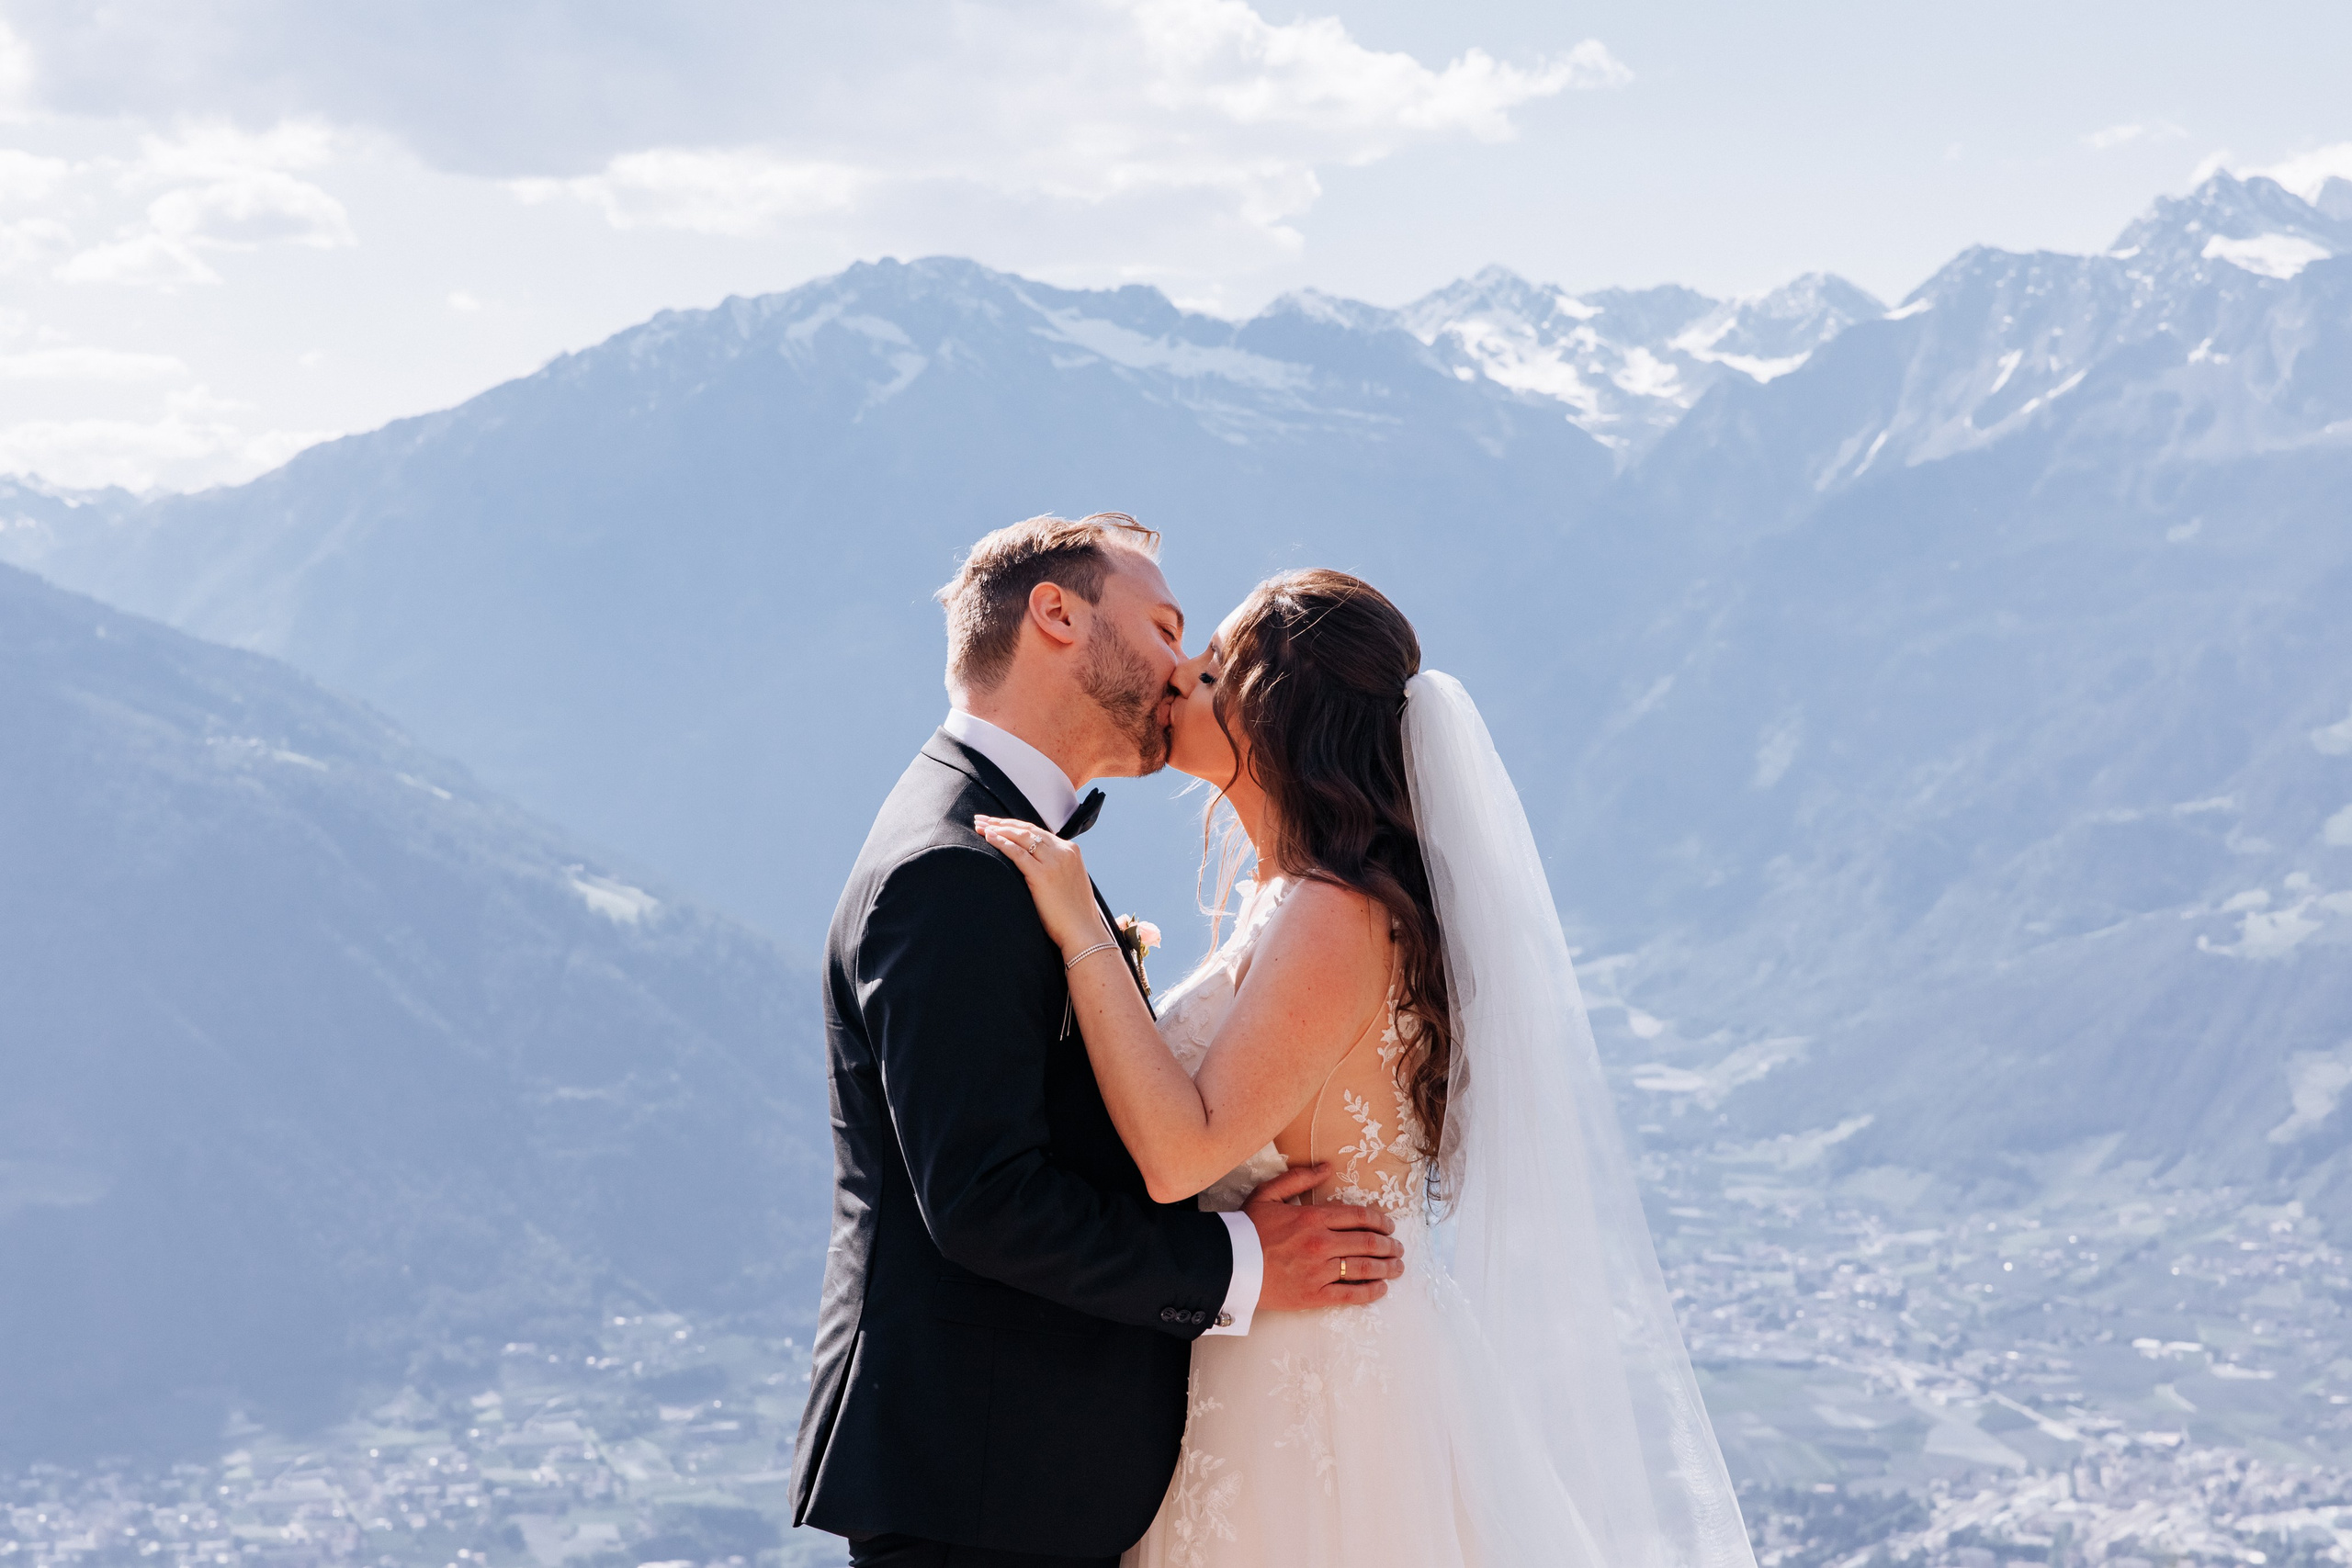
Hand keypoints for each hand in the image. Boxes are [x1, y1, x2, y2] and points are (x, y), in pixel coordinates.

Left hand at [974, 814, 1109, 954]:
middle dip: (1001, 822)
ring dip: (997, 829)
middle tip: (981, 819)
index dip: (1014, 825)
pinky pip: (1017, 853)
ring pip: (1021, 837)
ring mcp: (1054, 862)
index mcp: (1071, 850)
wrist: (1082, 930)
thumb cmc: (1073, 912)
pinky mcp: (1043, 875)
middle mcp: (1064, 851)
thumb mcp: (1068, 880)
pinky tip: (988, 837)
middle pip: (1027, 829)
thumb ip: (1055, 866)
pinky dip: (1001, 843)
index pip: (1037, 831)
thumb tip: (1034, 862)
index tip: (996, 822)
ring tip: (980, 827)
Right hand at [1243, 1163, 1403, 1310]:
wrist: (1228, 1265)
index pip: (1358, 1216)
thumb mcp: (1268, 1193)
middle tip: (1399, 1248)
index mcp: (1313, 1217)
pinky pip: (1349, 1295)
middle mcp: (1321, 1244)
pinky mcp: (1313, 1296)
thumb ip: (1299, 1178)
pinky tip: (1381, 1289)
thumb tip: (1327, 1167)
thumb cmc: (1247, 1228)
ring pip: (1364, 1269)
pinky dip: (1370, 1292)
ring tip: (1397, 1268)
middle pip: (1367, 1243)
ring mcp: (1318, 1271)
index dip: (1380, 1221)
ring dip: (1387, 1268)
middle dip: (1389, 1246)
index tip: (1389, 1226)